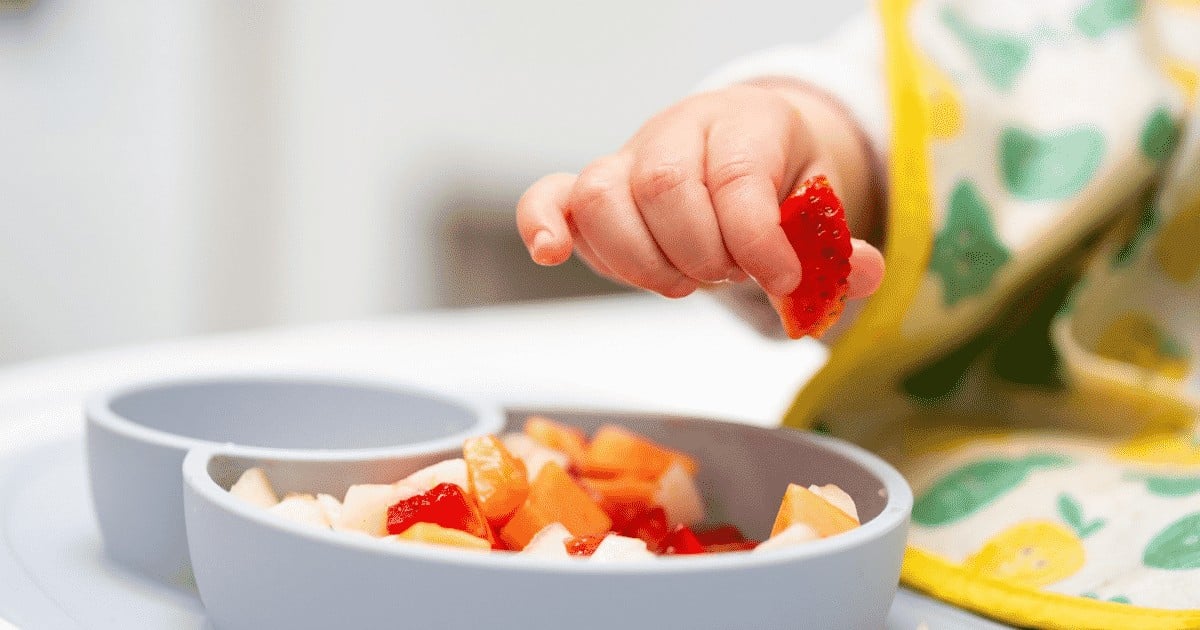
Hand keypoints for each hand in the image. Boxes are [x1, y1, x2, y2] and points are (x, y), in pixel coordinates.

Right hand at [516, 82, 884, 299]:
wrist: (742, 149)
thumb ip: (837, 245)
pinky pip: (549, 196)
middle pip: (666, 188)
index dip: (756, 240)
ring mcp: (628, 157)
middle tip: (727, 276)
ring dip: (642, 261)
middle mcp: (679, 129)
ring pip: (604, 197)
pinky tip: (552, 254)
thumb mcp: (822, 208)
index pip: (737, 177)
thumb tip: (864, 275)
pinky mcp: (590, 189)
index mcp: (747, 122)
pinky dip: (542, 224)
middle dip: (701, 254)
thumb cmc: (780, 182)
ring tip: (681, 282)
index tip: (781, 280)